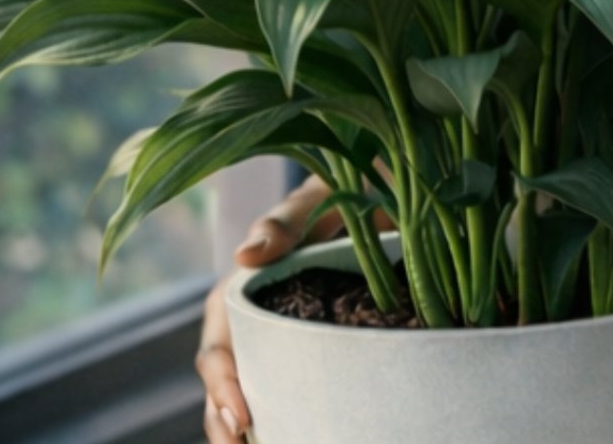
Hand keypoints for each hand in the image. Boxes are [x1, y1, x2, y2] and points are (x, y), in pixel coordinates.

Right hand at [197, 173, 391, 443]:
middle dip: (226, 421)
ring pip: (255, 396)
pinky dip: (290, 420)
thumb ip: (284, 222)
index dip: (222, 384)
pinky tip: (305, 436)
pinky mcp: (317, 354)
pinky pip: (295, 393)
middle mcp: (257, 324)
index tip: (241, 414)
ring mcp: (285, 342)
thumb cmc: (347, 193)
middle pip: (228, 384)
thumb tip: (245, 254)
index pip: (219, 348)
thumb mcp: (318, 199)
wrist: (393, 195)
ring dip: (251, 431)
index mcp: (243, 292)